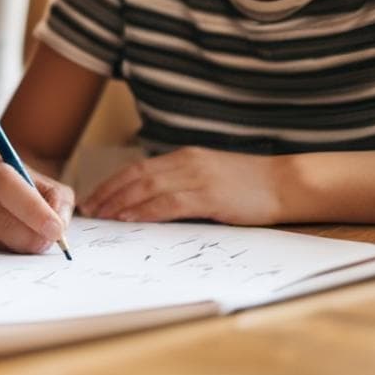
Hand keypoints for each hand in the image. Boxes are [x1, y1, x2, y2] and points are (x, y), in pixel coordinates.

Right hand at [0, 150, 73, 253]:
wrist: (23, 196)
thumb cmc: (39, 190)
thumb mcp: (55, 189)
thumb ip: (58, 203)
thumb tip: (56, 226)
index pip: (4, 182)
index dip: (29, 207)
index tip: (54, 227)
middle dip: (26, 231)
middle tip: (51, 239)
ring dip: (22, 241)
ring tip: (43, 239)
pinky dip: (13, 247)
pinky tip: (27, 239)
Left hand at [78, 147, 283, 224]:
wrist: (287, 183)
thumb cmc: (250, 185)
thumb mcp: (209, 176)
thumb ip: (182, 183)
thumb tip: (151, 203)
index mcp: (184, 157)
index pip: (137, 168)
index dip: (111, 183)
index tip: (93, 197)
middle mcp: (186, 162)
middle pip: (135, 176)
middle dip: (107, 193)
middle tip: (88, 209)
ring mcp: (197, 177)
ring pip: (146, 187)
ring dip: (119, 202)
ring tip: (101, 215)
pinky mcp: (210, 196)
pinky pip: (168, 202)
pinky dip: (144, 210)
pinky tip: (129, 218)